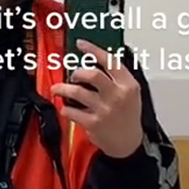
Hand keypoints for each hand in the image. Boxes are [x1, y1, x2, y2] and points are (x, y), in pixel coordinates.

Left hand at [52, 40, 144, 158]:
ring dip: (62, 89)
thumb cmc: (127, 116)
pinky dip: (65, 108)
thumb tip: (96, 60)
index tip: (81, 44)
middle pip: (93, 75)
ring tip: (57, 89)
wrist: (128, 143)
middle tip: (72, 76)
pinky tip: (66, 108)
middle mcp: (117, 96)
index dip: (94, 51)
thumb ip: (116, 78)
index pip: (111, 62)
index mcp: (128, 85)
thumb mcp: (130, 94)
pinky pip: (71, 110)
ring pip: (77, 92)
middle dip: (77, 72)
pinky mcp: (93, 123)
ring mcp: (104, 110)